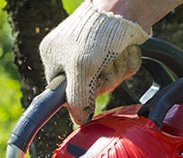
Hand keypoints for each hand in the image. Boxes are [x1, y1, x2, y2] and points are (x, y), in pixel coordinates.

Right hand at [39, 1, 149, 124]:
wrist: (124, 7)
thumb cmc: (97, 33)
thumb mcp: (82, 70)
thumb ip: (78, 99)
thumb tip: (79, 121)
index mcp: (54, 58)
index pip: (65, 93)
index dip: (81, 95)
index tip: (90, 88)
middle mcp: (72, 56)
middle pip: (91, 89)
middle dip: (105, 80)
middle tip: (105, 66)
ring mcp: (94, 54)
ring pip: (110, 79)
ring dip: (118, 70)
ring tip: (116, 52)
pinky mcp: (114, 50)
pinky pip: (123, 69)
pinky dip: (128, 62)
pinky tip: (125, 49)